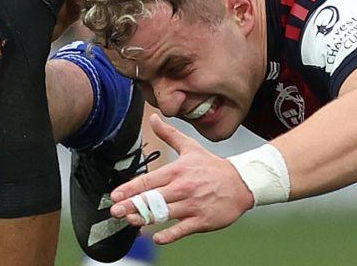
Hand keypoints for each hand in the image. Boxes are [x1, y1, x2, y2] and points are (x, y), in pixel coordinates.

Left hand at [109, 114, 254, 245]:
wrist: (241, 184)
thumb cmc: (213, 167)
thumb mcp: (191, 147)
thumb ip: (169, 134)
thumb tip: (153, 117)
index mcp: (178, 171)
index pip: (149, 180)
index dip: (131, 188)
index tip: (115, 195)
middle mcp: (183, 188)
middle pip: (153, 199)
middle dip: (132, 205)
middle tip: (115, 211)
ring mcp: (192, 205)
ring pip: (164, 214)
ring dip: (145, 219)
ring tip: (130, 222)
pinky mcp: (202, 220)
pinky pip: (182, 230)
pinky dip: (168, 235)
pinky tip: (156, 238)